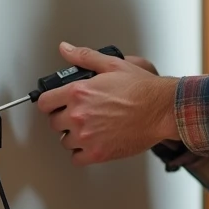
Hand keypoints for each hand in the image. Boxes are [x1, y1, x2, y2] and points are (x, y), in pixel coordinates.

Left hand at [36, 42, 179, 165]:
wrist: (163, 110)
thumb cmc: (143, 89)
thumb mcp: (113, 65)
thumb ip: (84, 57)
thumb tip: (66, 49)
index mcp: (79, 92)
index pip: (45, 102)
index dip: (50, 102)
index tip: (55, 104)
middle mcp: (79, 115)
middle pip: (54, 123)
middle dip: (63, 118)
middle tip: (78, 115)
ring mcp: (87, 136)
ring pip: (65, 141)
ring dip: (73, 136)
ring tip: (88, 129)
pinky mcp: (98, 153)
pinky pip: (76, 159)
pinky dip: (82, 153)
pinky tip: (92, 144)